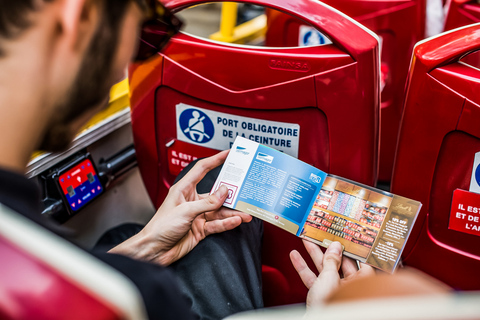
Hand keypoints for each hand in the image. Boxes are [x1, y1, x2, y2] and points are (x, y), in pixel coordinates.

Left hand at [109, 150, 251, 264]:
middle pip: (215, 193)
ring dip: (233, 212)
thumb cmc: (160, 227)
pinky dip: (227, 223)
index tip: (228, 154)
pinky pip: (217, 224)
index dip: (215, 160)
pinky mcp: (201, 229)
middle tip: (245, 189)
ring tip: (246, 212)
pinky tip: (236, 221)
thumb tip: (223, 192)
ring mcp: (197, 215)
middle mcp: (192, 200)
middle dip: (231, 192)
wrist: (154, 251)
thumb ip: (206, 202)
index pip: (202, 169)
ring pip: (219, 211)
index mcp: (183, 189)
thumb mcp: (185, 211)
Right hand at [290, 240, 374, 307]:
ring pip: (323, 269)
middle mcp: (348, 287)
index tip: (347, 238)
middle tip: (321, 235)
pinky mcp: (320, 295)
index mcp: (359, 284)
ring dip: (312, 255)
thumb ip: (331, 261)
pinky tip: (295, 257)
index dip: (353, 250)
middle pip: (339, 263)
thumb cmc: (328, 305)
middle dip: (328, 249)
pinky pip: (312, 279)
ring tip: (305, 240)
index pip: (361, 262)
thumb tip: (335, 247)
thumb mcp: (329, 278)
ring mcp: (333, 291)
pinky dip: (303, 268)